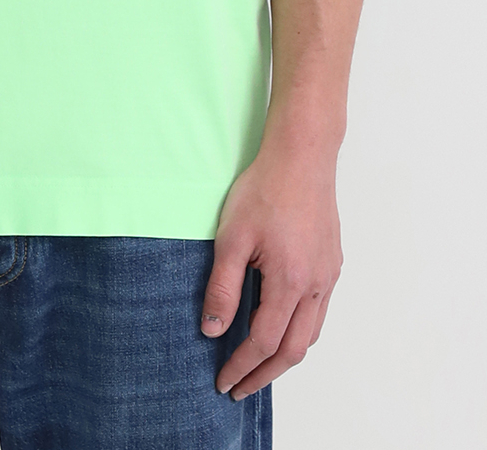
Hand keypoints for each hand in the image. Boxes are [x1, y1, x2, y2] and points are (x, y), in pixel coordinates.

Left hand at [200, 143, 343, 399]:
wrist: (302, 156)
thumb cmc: (265, 189)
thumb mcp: (231, 237)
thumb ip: (222, 287)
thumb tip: (211, 329)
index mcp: (290, 283)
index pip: (263, 342)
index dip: (241, 366)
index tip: (223, 381)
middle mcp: (316, 286)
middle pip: (293, 350)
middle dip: (264, 374)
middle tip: (239, 387)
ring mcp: (329, 275)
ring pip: (311, 334)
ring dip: (285, 356)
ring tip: (258, 365)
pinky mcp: (332, 263)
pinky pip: (320, 312)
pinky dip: (300, 331)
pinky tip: (282, 326)